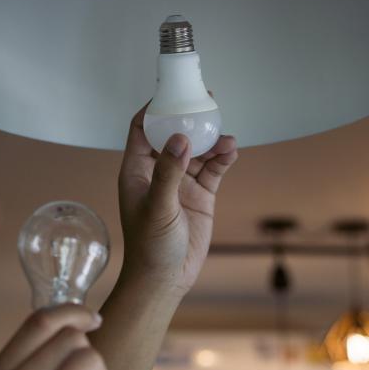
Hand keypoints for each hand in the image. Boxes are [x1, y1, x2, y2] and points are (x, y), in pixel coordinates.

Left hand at [118, 101, 238, 296]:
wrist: (166, 278)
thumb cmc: (149, 246)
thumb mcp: (157, 206)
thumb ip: (168, 171)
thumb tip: (180, 138)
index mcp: (137, 170)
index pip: (142, 129)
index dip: (154, 109)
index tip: (172, 91)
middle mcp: (158, 171)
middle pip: (173, 134)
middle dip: (188, 117)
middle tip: (206, 101)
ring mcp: (181, 182)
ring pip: (198, 150)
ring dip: (212, 140)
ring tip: (226, 136)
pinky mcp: (200, 195)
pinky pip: (214, 168)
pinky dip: (223, 158)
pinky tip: (231, 151)